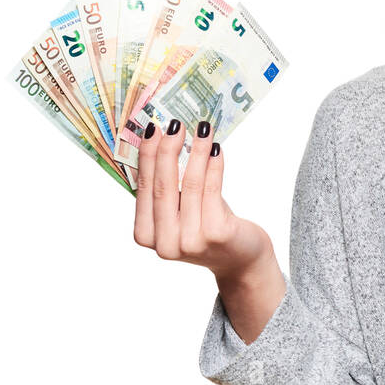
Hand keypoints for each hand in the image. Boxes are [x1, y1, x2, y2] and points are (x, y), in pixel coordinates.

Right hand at [132, 118, 272, 282]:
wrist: (241, 260)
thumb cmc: (207, 228)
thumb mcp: (180, 213)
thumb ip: (167, 190)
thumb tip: (162, 142)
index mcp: (146, 236)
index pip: (143, 189)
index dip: (147, 157)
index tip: (152, 129)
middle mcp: (165, 243)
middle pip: (162, 186)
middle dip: (167, 150)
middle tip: (174, 124)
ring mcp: (190, 241)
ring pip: (189, 185)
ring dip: (195, 152)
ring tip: (202, 129)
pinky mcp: (216, 234)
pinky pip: (212, 191)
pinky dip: (213, 166)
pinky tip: (216, 149)